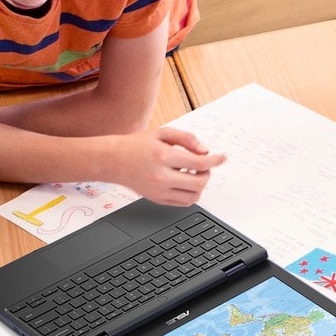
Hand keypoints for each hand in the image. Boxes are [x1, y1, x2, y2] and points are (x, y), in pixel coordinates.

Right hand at [110, 127, 225, 205]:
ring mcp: (159, 191)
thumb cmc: (137, 145)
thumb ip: (187, 138)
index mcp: (163, 157)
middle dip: (207, 173)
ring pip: (193, 197)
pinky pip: (183, 203)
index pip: (199, 163)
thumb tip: (205, 151)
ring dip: (200, 186)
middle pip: (199, 183)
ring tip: (194, 174)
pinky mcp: (157, 199)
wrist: (114, 160)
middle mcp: (161, 177)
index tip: (222, 158)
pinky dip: (190, 194)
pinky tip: (184, 182)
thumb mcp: (162, 133)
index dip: (215, 160)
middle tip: (204, 166)